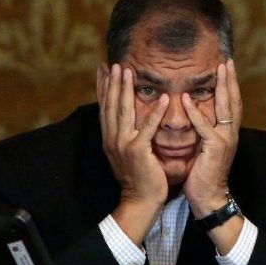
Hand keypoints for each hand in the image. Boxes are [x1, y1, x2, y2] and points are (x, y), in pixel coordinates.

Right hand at [97, 64, 168, 243]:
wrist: (139, 201)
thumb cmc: (137, 178)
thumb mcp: (125, 154)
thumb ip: (124, 136)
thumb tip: (123, 121)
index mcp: (110, 139)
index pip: (105, 108)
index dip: (103, 87)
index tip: (103, 70)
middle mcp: (112, 139)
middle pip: (111, 105)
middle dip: (111, 82)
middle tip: (114, 64)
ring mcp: (123, 144)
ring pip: (123, 111)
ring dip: (125, 90)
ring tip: (128, 71)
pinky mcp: (138, 151)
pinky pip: (148, 127)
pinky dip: (155, 112)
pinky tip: (162, 98)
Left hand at [181, 59, 241, 217]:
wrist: (209, 198)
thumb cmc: (203, 175)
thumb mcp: (205, 149)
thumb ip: (204, 132)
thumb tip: (195, 117)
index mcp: (228, 133)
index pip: (231, 104)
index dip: (230, 86)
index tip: (226, 68)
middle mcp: (230, 134)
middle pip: (233, 101)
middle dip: (231, 80)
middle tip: (227, 61)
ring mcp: (225, 140)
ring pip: (226, 108)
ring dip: (222, 87)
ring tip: (219, 69)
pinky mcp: (215, 149)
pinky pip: (204, 127)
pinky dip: (196, 112)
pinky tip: (187, 98)